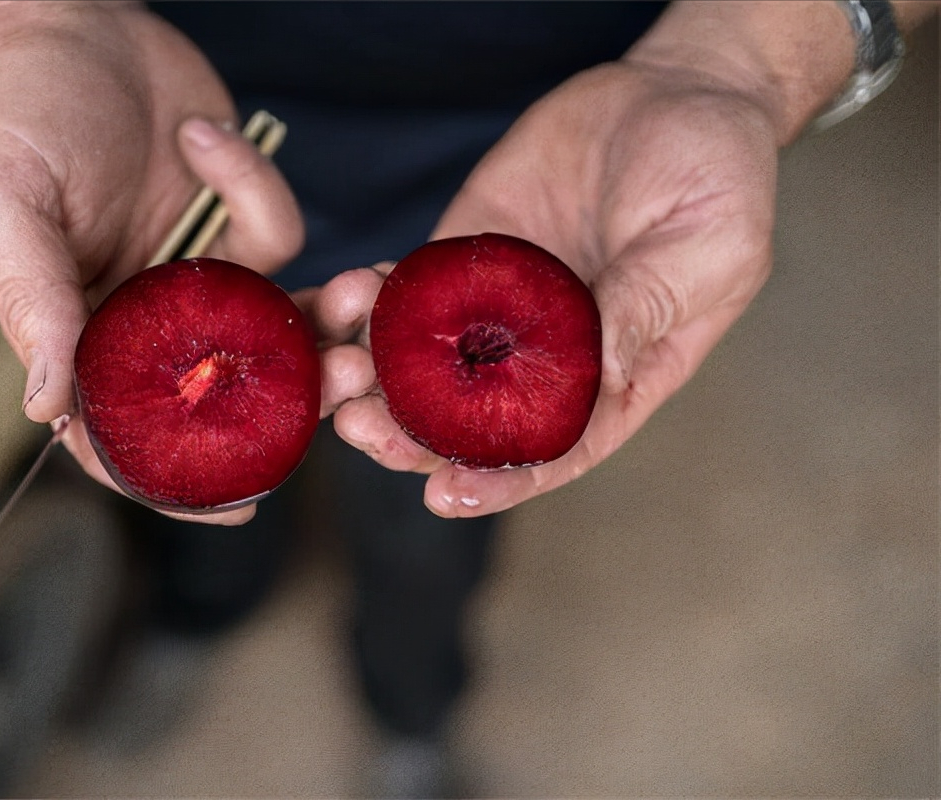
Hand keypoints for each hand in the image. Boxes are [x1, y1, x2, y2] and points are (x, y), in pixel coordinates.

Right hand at [0, 2, 302, 523]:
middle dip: (293, 399)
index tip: (238, 505)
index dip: (173, 481)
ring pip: (275, 336)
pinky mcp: (239, 233)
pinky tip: (204, 140)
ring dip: (323, 321)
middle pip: (222, 397)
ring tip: (354, 297)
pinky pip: (279, 242)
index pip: (122, 434)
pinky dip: (255, 189)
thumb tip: (48, 409)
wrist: (80, 26)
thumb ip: (33, 300)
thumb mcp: (6, 200)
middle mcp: (144, 324)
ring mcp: (198, 283)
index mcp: (81, 336)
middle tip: (350, 384)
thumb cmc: (25, 111)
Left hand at [321, 57, 785, 516]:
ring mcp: (499, 308)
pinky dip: (373, 300)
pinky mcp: (466, 256)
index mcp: (617, 377)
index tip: (443, 494)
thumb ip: (645, 309)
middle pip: (468, 421)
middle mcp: (547, 355)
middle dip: (409, 435)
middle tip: (360, 427)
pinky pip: (409, 290)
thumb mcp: (706, 249)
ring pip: (424, 364)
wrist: (676, 94)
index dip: (497, 481)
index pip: (552, 449)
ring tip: (339, 363)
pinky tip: (347, 293)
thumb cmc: (716, 179)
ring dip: (375, 375)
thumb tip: (595, 375)